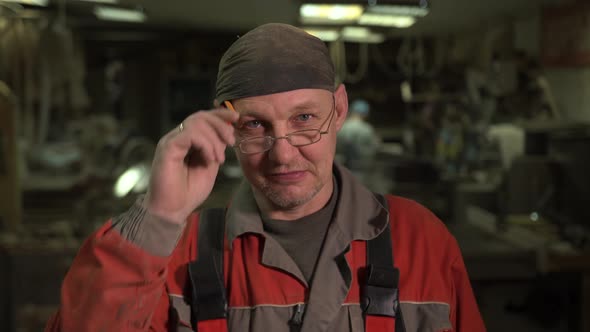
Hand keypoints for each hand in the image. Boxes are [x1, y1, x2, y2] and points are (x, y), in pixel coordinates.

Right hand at [144, 109, 238, 223]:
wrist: (172, 211)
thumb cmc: (189, 192)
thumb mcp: (210, 166)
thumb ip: (216, 148)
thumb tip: (227, 133)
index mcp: (186, 140)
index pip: (203, 118)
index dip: (220, 115)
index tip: (237, 117)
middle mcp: (177, 137)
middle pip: (200, 116)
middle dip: (221, 124)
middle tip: (231, 142)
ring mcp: (171, 141)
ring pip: (196, 122)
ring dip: (214, 139)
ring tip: (219, 160)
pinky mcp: (167, 148)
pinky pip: (190, 134)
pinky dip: (205, 144)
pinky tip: (210, 159)